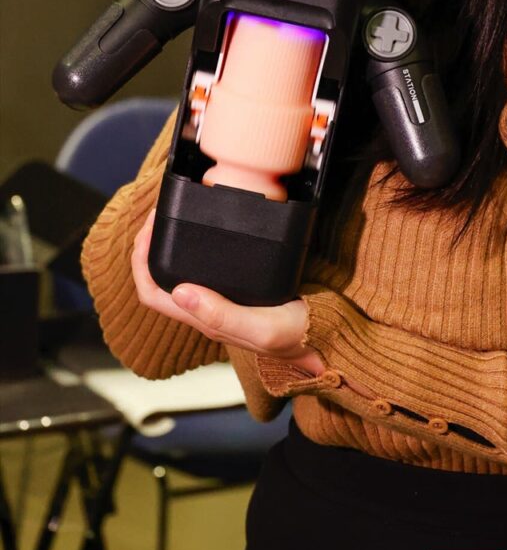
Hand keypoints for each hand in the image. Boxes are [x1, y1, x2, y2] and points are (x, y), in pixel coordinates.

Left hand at [131, 210, 325, 376]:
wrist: (323, 338)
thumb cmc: (295, 337)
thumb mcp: (263, 328)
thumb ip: (222, 315)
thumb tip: (180, 291)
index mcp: (204, 319)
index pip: (152, 293)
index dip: (141, 262)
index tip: (150, 229)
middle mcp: (204, 310)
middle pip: (158, 279)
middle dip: (149, 244)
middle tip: (159, 211)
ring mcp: (218, 300)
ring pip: (176, 272)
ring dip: (167, 244)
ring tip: (172, 214)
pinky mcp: (234, 290)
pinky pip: (200, 267)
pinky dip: (192, 246)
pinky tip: (203, 229)